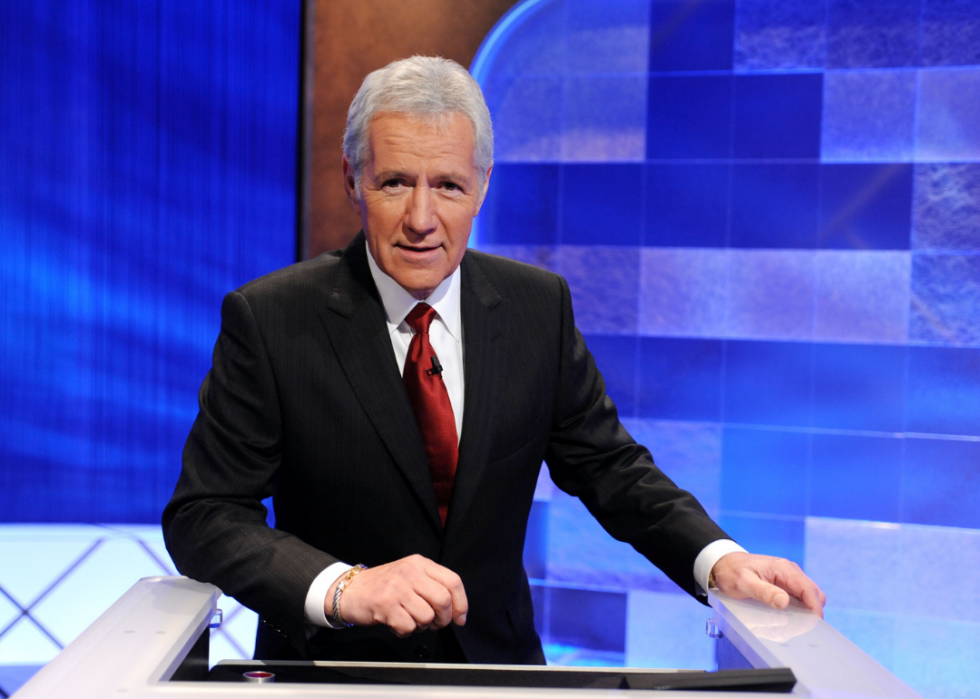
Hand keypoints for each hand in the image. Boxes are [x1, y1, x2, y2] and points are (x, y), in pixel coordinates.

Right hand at [326, 554, 467, 637]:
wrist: (350, 590)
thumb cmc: (383, 586)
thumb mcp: (410, 575)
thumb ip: (432, 585)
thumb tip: (456, 610)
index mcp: (420, 563)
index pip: (453, 581)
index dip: (461, 603)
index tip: (460, 618)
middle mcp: (410, 572)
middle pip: (443, 600)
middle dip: (443, 619)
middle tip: (434, 624)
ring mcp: (397, 588)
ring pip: (427, 616)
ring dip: (422, 626)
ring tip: (410, 621)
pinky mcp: (385, 605)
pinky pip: (408, 627)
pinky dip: (405, 632)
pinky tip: (396, 624)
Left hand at [710, 552, 825, 617]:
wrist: (723, 563)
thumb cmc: (731, 572)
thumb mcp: (743, 583)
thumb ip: (763, 592)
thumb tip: (785, 601)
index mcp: (783, 569)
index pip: (807, 589)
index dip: (814, 607)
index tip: (814, 624)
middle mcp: (790, 571)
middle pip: (813, 593)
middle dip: (813, 610)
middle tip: (803, 628)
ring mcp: (788, 577)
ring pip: (808, 595)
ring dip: (807, 609)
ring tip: (797, 625)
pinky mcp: (784, 583)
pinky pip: (799, 597)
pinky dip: (800, 607)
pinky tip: (790, 617)